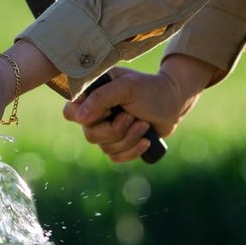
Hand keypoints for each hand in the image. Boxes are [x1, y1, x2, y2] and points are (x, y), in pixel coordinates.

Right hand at [63, 54, 214, 162]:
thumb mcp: (127, 87)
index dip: (84, 117)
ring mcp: (107, 129)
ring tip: (144, 124)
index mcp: (93, 95)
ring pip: (105, 148)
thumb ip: (100, 98)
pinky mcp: (119, 143)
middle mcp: (96, 113)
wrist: (175, 104)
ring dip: (129, 138)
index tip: (107, 111)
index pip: (70, 112)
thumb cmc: (151, 89)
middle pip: (90, 135)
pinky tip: (145, 140)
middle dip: (116, 130)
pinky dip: (133, 150)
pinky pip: (116, 157)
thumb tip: (79, 118)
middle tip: (132, 116)